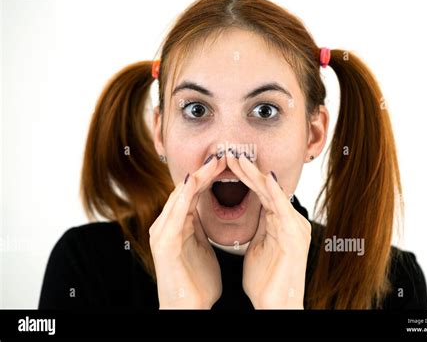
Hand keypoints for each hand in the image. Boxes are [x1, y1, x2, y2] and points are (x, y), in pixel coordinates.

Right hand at [149, 154, 225, 308]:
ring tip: (215, 162)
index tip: (226, 162)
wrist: (188, 309)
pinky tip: (197, 181)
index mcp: (177, 225)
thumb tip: (208, 209)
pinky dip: (186, 195)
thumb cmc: (196, 282)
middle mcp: (166, 225)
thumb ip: (200, 226)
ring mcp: (162, 233)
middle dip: (204, 171)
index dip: (208, 176)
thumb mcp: (202, 246)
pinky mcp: (165, 243)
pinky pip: (176, 213)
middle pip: (185, 189)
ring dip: (198, 177)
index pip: (192, 192)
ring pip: (179, 196)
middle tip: (223, 154)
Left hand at [227, 152, 311, 308]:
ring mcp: (295, 227)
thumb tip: (249, 208)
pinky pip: (282, 209)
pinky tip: (264, 177)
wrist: (277, 306)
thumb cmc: (267, 280)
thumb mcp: (258, 246)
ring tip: (238, 158)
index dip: (246, 176)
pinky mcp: (295, 237)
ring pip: (273, 193)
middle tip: (231, 152)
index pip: (261, 192)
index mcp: (281, 223)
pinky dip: (272, 193)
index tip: (228, 163)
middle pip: (267, 188)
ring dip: (255, 175)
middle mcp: (290, 221)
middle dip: (248, 170)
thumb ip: (259, 225)